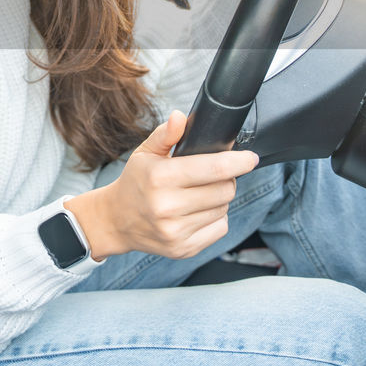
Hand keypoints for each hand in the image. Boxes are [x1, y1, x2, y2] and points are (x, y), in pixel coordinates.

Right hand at [65, 111, 258, 259]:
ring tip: (199, 194)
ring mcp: (175, 231)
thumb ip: (166, 134)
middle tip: (212, 175)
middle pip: (224, 190)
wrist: (115, 221)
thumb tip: (180, 117)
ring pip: (223, 209)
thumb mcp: (145, 153)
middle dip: (226, 179)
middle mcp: (167, 207)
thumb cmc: (136, 182)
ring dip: (219, 199)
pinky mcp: (183, 249)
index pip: (213, 169)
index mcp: (159, 177)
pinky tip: (197, 212)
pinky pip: (220, 229)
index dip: (238, 162)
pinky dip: (215, 218)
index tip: (250, 158)